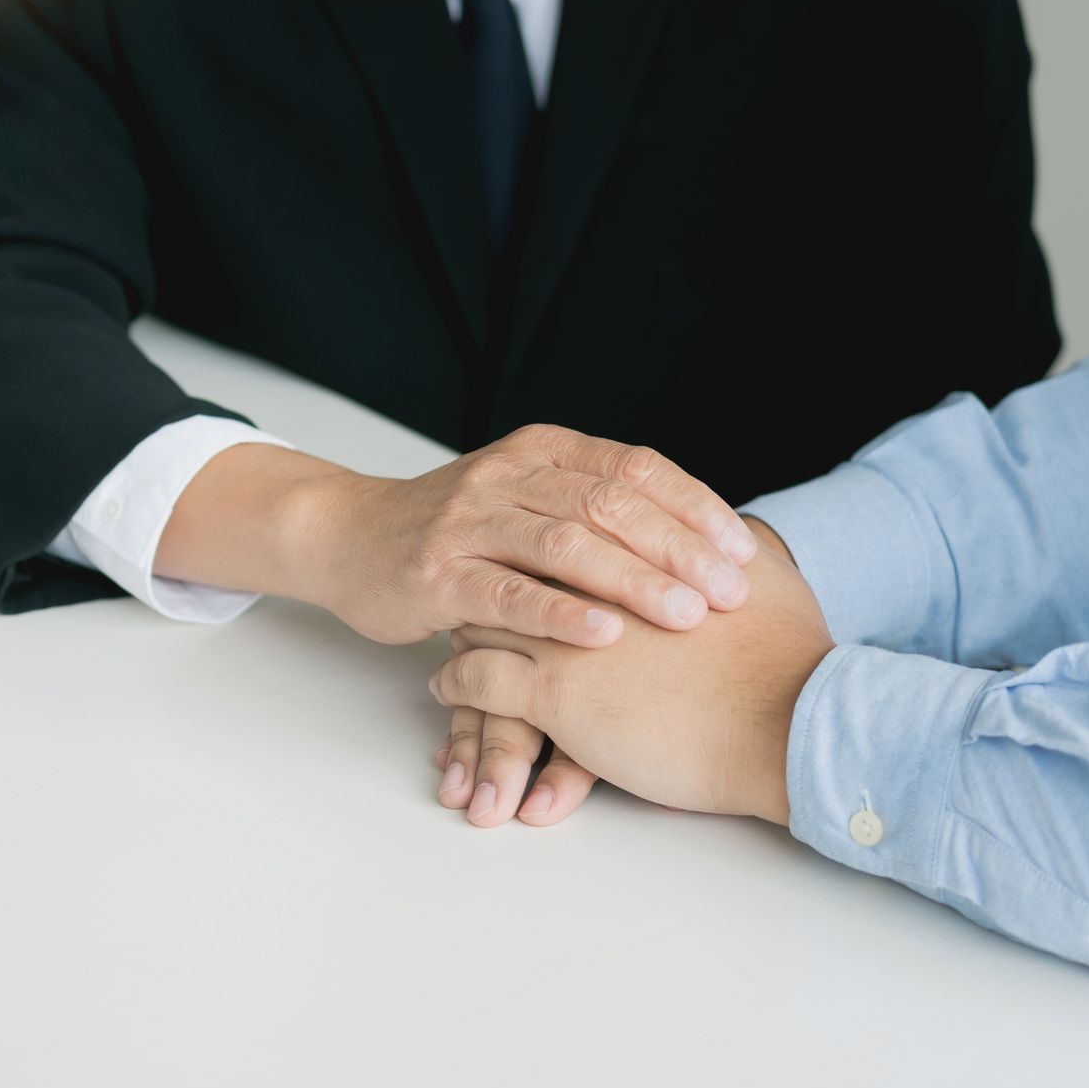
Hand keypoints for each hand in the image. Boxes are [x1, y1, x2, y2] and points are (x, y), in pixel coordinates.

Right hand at [158, 426, 757, 644]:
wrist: (347, 538)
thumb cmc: (452, 531)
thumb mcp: (523, 497)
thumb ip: (590, 506)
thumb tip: (694, 539)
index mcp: (541, 451)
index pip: (634, 468)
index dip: (694, 508)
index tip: (742, 551)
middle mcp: (508, 476)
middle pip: (609, 504)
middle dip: (678, 550)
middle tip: (728, 593)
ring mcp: (468, 523)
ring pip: (565, 544)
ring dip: (634, 581)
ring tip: (686, 616)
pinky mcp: (436, 575)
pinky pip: (508, 593)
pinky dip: (560, 614)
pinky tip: (605, 636)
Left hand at [429, 545, 833, 826]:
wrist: (789, 724)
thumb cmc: (789, 660)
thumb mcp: (768, 582)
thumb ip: (739, 552)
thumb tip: (742, 538)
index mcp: (639, 548)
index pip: (569, 521)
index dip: (547, 532)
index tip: (530, 542)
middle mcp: (594, 579)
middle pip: (518, 559)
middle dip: (495, 567)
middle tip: (475, 578)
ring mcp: (567, 634)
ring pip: (487, 613)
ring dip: (466, 622)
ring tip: (451, 631)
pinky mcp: (553, 692)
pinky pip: (478, 680)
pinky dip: (455, 681)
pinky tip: (446, 687)